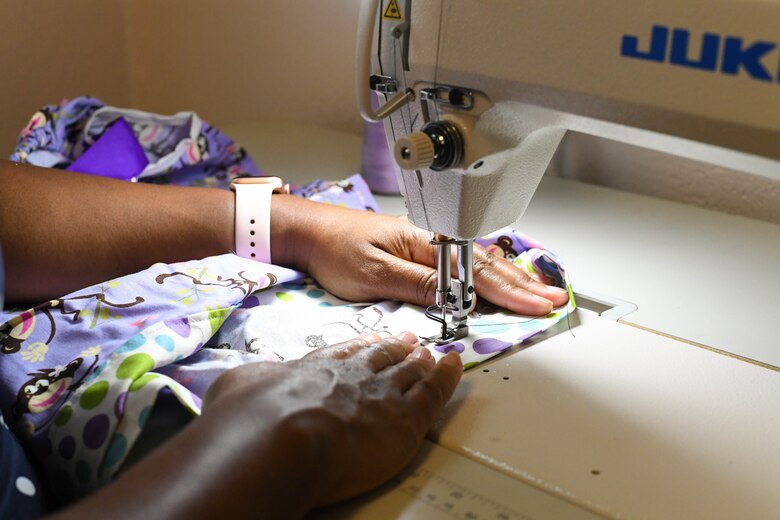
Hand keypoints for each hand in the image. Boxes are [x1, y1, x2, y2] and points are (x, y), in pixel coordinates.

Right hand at [204, 332, 462, 510]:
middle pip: (380, 357)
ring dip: (420, 362)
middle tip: (407, 341)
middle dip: (395, 348)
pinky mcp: (405, 419)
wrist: (281, 437)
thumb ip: (252, 381)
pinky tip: (453, 366)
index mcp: (316, 369)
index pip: (345, 353)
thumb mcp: (240, 387)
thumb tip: (246, 382)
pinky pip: (435, 393)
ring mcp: (381, 394)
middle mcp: (352, 376)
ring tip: (429, 354)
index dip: (361, 346)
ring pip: (408, 372)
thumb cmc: (253, 419)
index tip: (370, 340)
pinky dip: (447, 377)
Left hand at [272, 197, 568, 315]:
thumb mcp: (375, 275)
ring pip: (479, 262)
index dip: (509, 292)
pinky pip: (465, 263)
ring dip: (511, 279)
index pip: (476, 271)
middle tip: (553, 301)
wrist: (309, 232)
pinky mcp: (420, 252)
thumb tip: (459, 299)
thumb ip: (418, 286)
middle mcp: (431, 240)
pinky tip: (502, 281)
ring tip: (539, 292)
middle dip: (522, 286)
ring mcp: (428, 244)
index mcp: (424, 242)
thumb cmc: (335, 250)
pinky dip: (489, 275)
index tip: (535, 306)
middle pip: (486, 265)